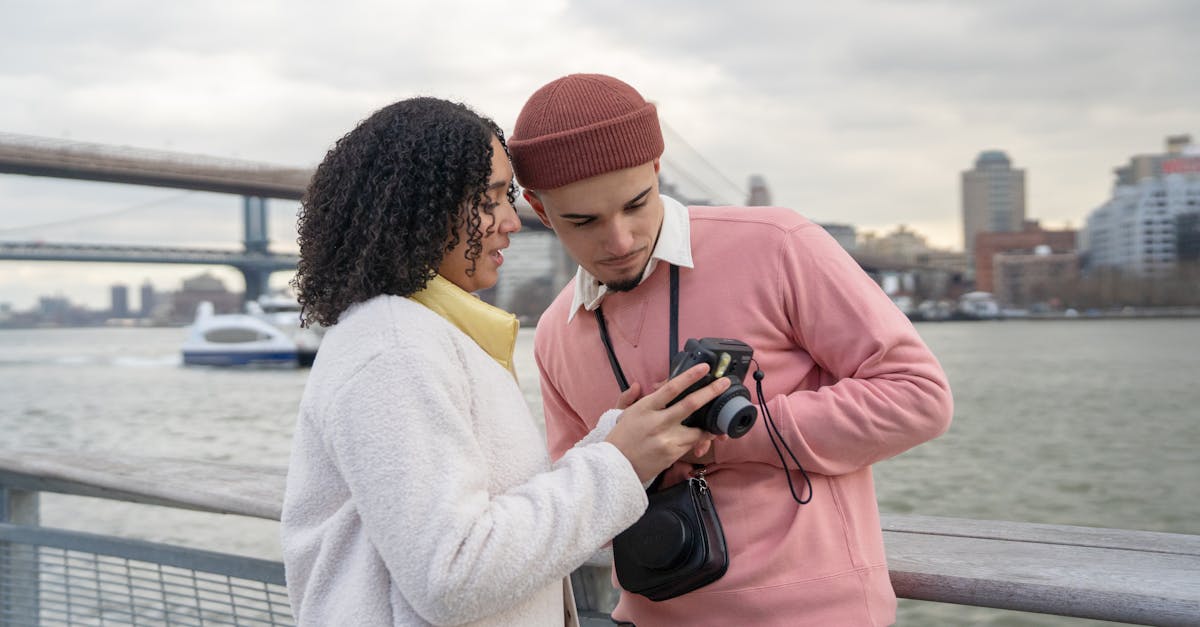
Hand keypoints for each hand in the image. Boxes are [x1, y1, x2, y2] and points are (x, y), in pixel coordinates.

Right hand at [604, 364, 730, 482]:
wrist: (616, 467)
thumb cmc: (620, 439)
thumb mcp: (621, 414)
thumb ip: (628, 397)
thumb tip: (637, 385)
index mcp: (645, 408)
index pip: (671, 388)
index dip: (689, 376)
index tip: (704, 367)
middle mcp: (658, 422)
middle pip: (690, 404)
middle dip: (710, 392)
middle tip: (724, 383)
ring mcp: (666, 439)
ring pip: (697, 429)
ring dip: (709, 424)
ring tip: (717, 419)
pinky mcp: (672, 454)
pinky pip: (692, 444)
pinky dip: (699, 439)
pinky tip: (705, 436)